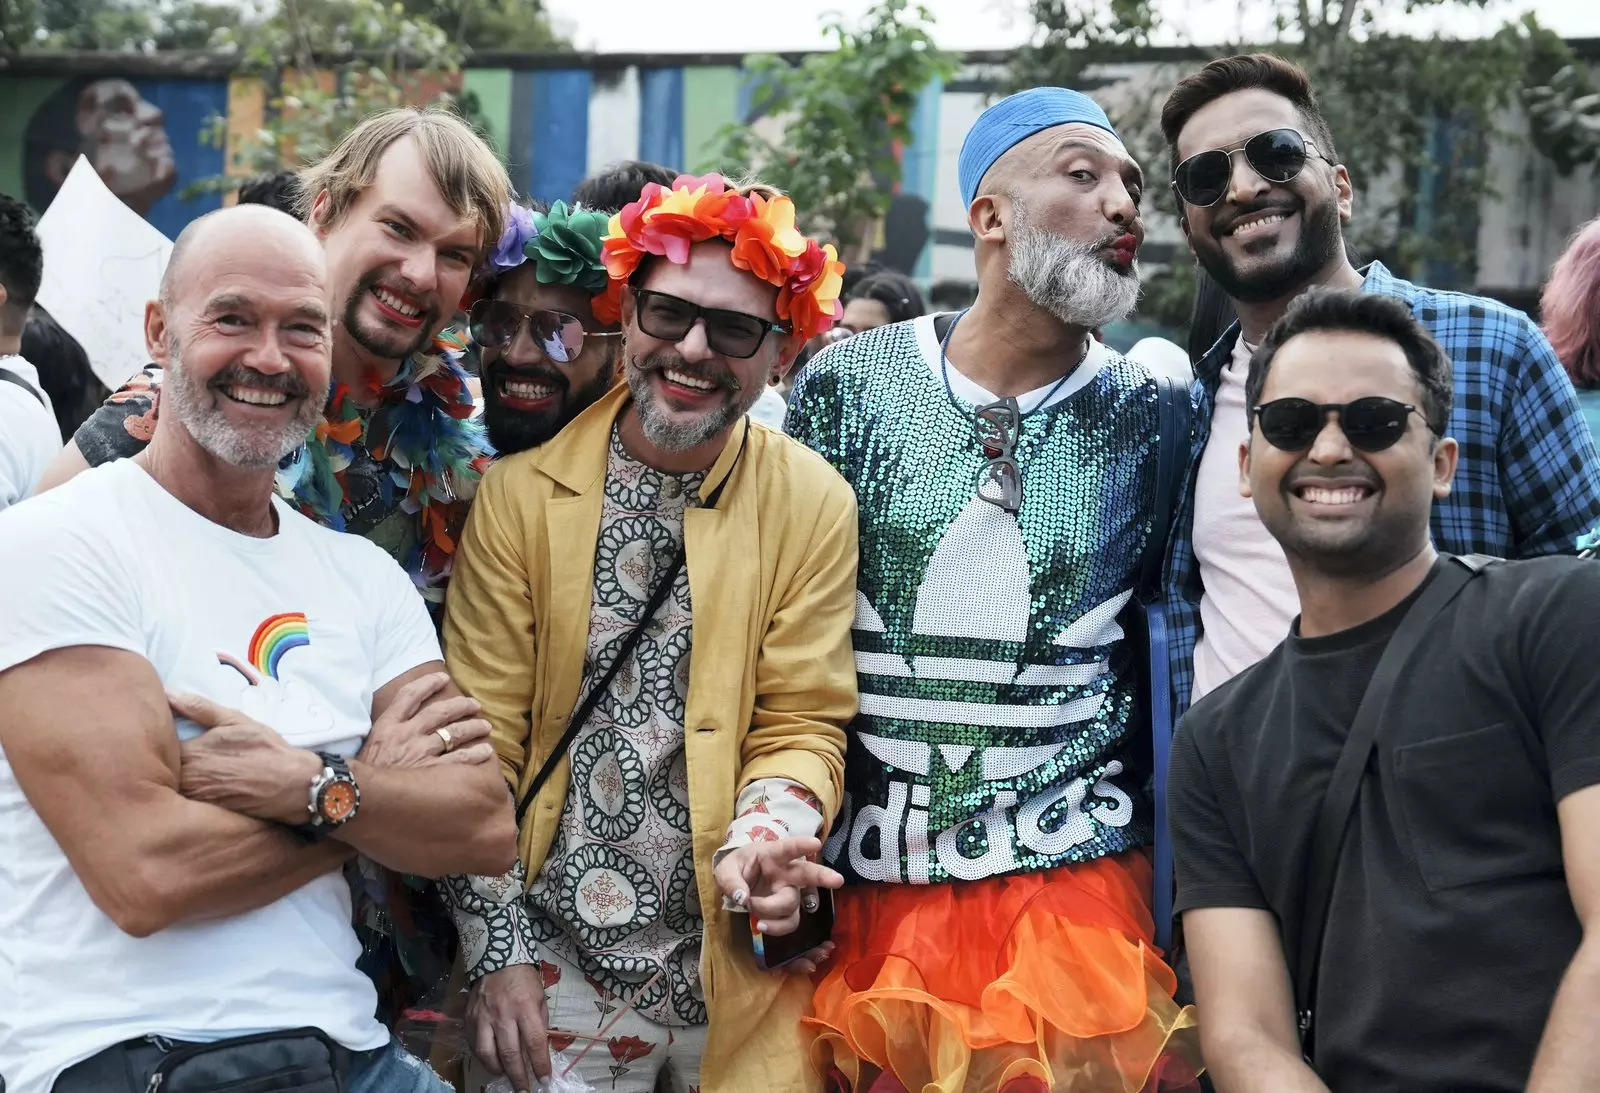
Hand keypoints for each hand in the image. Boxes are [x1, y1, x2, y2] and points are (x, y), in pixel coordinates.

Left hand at [170, 691, 321, 824]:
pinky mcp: (203, 817)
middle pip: (158, 772)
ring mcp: (194, 801)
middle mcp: (186, 780)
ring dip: (170, 782)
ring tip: (192, 773)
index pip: (156, 748)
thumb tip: (167, 694)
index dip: (158, 743)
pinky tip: (201, 789)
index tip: (161, 739)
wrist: (293, 785)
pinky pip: (183, 806)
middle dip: (160, 763)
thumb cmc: (265, 749)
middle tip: (168, 758)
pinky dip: (182, 798)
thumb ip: (199, 708)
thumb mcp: (235, 721)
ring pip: (168, 790)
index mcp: (189, 754)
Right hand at [362, 671, 493, 768]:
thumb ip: (385, 733)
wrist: (354, 797)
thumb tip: (400, 724)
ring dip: (473, 728)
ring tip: (485, 726)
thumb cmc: (362, 776)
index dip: (428, 683)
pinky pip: (459, 759)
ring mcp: (419, 752)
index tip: (443, 677)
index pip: (409, 695)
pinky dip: (475, 754)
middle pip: (439, 712)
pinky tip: (486, 751)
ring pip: (454, 733)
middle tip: (475, 705)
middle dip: (461, 706)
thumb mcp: (368, 747)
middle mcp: (406, 734)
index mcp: (387, 726)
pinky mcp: (430, 772)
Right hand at [466, 962, 551, 1090]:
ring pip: (487, 1054)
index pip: (534, 1043)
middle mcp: (503, 1015)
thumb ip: (539, 1023)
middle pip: (510, 1054)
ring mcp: (483, 1018)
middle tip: (524, 1091)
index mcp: (525, 1007)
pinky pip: (474, 1045)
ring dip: (497, 1070)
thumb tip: (539, 1050)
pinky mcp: (469, 1019)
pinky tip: (491, 1060)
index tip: (544, 1080)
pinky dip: (483, 1057)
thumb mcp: (539, 997)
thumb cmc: (523, 979)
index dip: (540, 1065)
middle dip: (518, 1078)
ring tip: (506, 1075)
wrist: (496, 958)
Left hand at [714, 834, 842, 941]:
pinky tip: (763, 926)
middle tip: (838, 880)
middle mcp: (785, 872)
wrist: (737, 883)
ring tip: (754, 911)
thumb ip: (730, 880)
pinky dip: (777, 927)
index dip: (802, 845)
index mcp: (772, 855)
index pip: (788, 848)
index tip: (816, 844)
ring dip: (774, 911)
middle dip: (823, 876)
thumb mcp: (725, 869)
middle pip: (807, 873)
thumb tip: (742, 897)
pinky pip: (789, 921)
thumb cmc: (737, 868)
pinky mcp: (785, 910)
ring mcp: (788, 892)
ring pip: (793, 904)